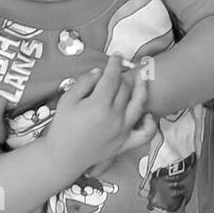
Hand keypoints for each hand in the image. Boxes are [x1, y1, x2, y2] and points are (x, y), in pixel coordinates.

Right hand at [43, 55, 153, 174]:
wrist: (64, 156)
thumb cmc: (63, 126)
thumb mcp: (67, 100)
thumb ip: (84, 83)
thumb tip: (100, 72)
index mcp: (99, 105)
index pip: (112, 78)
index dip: (115, 64)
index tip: (116, 56)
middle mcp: (115, 117)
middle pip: (125, 88)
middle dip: (124, 74)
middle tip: (122, 68)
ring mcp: (123, 131)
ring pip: (139, 104)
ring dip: (142, 88)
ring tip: (143, 77)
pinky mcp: (126, 144)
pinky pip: (145, 133)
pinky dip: (150, 123)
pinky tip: (146, 113)